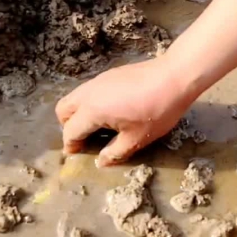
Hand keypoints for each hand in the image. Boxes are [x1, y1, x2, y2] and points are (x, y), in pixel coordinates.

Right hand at [55, 56, 196, 166]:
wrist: (174, 76)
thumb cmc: (157, 110)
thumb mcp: (137, 138)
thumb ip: (115, 152)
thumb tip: (101, 161)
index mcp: (92, 110)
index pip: (70, 131)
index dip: (71, 145)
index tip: (77, 154)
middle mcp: (89, 93)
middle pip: (63, 110)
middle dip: (68, 127)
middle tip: (85, 139)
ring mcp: (98, 80)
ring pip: (74, 97)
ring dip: (78, 113)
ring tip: (99, 126)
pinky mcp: (109, 74)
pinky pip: (88, 90)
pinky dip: (90, 102)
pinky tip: (111, 110)